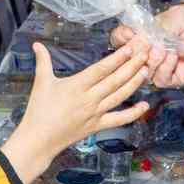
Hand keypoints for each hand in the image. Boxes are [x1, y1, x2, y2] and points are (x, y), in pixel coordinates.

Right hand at [0, 41, 151, 183]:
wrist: (39, 139)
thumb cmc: (39, 110)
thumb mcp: (41, 82)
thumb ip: (42, 61)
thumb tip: (37, 44)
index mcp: (77, 85)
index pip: (102, 69)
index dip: (118, 58)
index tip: (130, 47)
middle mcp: (90, 99)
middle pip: (116, 80)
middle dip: (132, 65)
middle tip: (145, 53)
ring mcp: (96, 113)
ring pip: (120, 96)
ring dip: (135, 83)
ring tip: (146, 70)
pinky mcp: (98, 126)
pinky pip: (119, 119)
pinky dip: (133, 113)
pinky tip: (145, 105)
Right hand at [108, 0, 183, 87]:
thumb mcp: (177, 15)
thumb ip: (156, 27)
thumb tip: (137, 40)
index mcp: (151, 32)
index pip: (125, 38)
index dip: (122, 38)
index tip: (127, 35)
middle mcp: (155, 49)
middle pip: (131, 58)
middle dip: (134, 53)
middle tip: (143, 46)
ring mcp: (166, 64)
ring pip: (144, 72)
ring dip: (150, 62)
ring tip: (161, 50)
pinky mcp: (180, 77)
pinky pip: (162, 80)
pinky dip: (163, 70)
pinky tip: (173, 58)